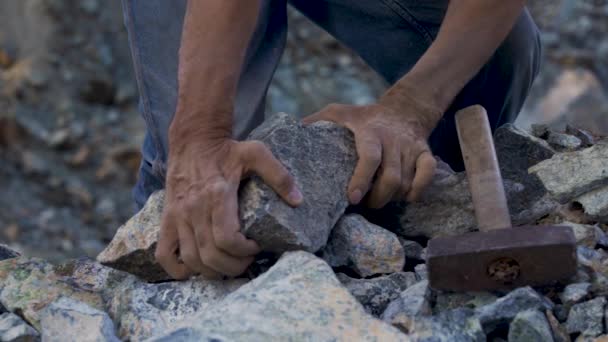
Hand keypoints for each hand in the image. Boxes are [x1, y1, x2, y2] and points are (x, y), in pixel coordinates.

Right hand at [156, 139, 302, 278]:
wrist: (193, 140)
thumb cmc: (227, 149)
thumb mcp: (257, 153)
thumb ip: (279, 175)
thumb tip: (298, 200)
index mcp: (217, 195)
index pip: (228, 239)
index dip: (245, 251)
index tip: (256, 246)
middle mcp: (194, 209)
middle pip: (211, 255)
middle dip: (234, 266)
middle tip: (247, 260)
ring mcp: (178, 216)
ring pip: (191, 259)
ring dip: (212, 271)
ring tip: (228, 264)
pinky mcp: (167, 219)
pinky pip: (164, 254)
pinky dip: (178, 269)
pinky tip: (196, 267)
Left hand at [302, 101, 437, 208]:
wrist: (404, 108)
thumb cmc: (364, 116)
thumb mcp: (339, 112)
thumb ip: (317, 122)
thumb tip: (290, 134)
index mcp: (371, 132)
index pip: (370, 157)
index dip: (362, 179)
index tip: (352, 198)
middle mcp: (393, 140)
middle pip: (390, 178)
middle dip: (376, 198)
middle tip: (364, 203)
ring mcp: (411, 148)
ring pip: (405, 182)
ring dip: (392, 198)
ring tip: (378, 200)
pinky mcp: (426, 153)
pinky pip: (428, 174)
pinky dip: (418, 189)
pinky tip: (406, 197)